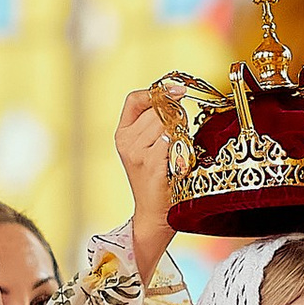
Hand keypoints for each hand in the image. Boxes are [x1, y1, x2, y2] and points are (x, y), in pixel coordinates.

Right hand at [114, 85, 178, 284]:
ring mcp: (138, 154)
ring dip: (180, 132)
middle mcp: (126, 142)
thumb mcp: (146, 148)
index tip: (177, 91)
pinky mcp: (152, 165)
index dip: (156, 92)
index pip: (135, 99)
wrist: (153, 214)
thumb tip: (175, 96)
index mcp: (122, 134)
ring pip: (167, 124)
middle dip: (175, 115)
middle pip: (157, 110)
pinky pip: (172, 141)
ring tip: (178, 151)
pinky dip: (181, 147)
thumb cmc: (155, 179)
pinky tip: (179, 160)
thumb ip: (154, 122)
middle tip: (181, 133)